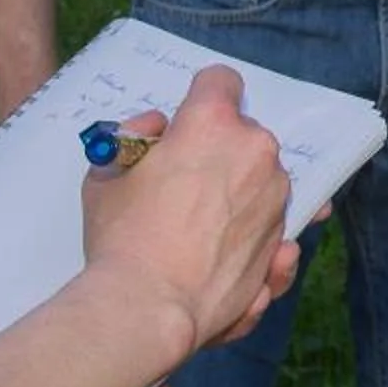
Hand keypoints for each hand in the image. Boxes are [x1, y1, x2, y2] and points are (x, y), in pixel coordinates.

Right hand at [78, 68, 301, 370]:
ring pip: (260, 178)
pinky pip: (271, 224)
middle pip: (242, 134)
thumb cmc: (122, 236)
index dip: (201, 98)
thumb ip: (136, 137)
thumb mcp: (106, 172)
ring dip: (237, 193)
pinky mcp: (281, 236)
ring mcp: (274, 195)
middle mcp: (254, 150)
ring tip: (196, 229)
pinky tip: (226, 250)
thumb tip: (160, 129)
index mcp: (212, 123)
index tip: (188, 121)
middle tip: (182, 185)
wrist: (149, 305)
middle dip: (218, 151)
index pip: (220, 81)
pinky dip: (255, 234)